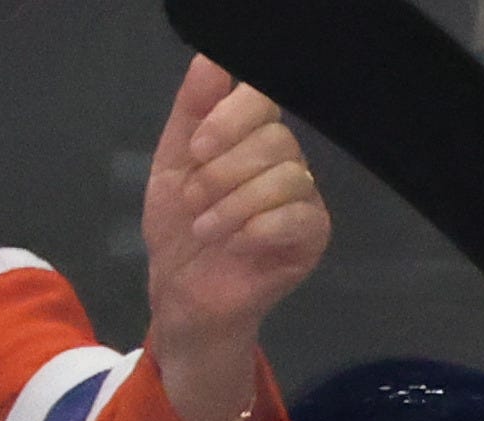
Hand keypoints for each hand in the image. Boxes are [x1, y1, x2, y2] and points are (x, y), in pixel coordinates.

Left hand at [139, 58, 325, 420]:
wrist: (181, 299)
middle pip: (275, 139)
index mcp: (251, 138)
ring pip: (287, 176)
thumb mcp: (171, 164)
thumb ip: (191, 110)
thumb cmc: (178, 233)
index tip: (196, 150)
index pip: (262, 100)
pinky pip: (300, 217)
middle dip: (224, 171)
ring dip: (235, 204)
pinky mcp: (312, 239)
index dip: (229, 119)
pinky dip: (258, 227)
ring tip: (206, 229)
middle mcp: (284, 163)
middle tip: (195, 202)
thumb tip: (210, 58)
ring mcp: (302, 201)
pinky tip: (234, 245)